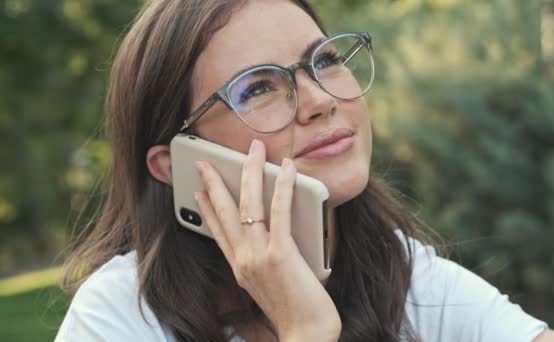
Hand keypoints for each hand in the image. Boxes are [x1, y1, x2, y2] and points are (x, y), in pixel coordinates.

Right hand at [194, 139, 340, 340]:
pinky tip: (286, 167)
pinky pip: (279, 211)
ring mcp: (259, 255)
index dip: (208, 208)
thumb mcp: (269, 285)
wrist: (306, 335)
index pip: (218, 231)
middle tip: (206, 161)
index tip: (200, 192)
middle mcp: (243, 259)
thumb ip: (265, 261)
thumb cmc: (296, 312)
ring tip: (252, 149)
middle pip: (224, 212)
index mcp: (240, 268)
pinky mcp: (280, 253)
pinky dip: (282, 186)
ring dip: (249, 172)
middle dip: (214, 182)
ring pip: (248, 204)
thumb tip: (273, 235)